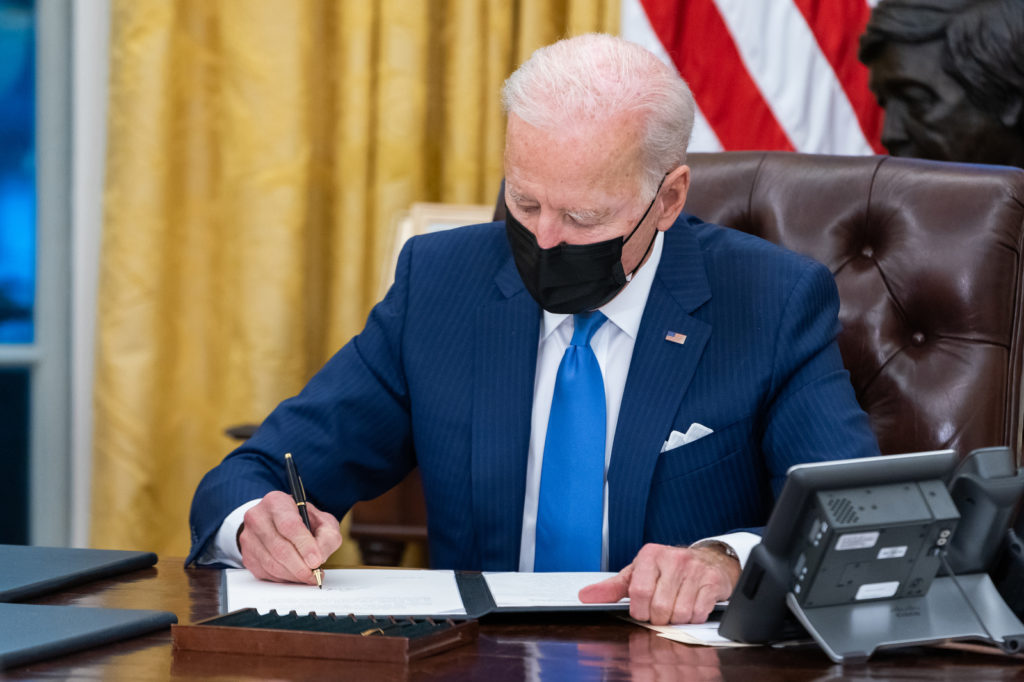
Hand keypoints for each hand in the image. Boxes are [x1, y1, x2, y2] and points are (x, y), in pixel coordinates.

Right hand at [238, 490, 342, 584]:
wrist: (278, 523)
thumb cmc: (303, 521)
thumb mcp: (322, 521)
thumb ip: (326, 537)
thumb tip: (319, 558)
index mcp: (276, 502)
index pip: (289, 525)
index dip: (304, 546)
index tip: (316, 561)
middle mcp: (258, 517)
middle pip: (279, 548)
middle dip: (300, 567)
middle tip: (315, 575)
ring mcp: (249, 537)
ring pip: (272, 563)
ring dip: (293, 575)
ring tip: (309, 576)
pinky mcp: (247, 555)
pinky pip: (266, 573)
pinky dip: (284, 578)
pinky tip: (295, 574)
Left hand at [577, 542, 739, 624]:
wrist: (706, 560)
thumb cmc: (666, 570)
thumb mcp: (637, 574)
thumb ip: (611, 588)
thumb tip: (584, 596)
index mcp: (650, 555)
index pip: (638, 591)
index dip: (638, 610)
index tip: (640, 611)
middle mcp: (673, 559)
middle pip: (659, 606)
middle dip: (657, 618)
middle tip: (658, 613)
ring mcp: (695, 569)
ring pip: (680, 612)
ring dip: (675, 619)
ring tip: (674, 609)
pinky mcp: (712, 581)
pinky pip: (698, 613)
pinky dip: (692, 618)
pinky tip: (690, 607)